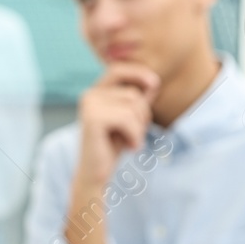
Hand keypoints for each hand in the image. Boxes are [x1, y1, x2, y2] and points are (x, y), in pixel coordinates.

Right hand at [73, 63, 159, 188]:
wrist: (96, 174)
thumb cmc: (114, 146)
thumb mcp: (131, 119)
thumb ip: (139, 100)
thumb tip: (154, 81)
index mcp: (95, 92)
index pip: (118, 69)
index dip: (138, 72)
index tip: (155, 84)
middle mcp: (89, 95)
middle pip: (132, 93)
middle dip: (142, 114)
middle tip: (134, 133)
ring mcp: (89, 105)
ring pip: (133, 105)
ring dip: (139, 127)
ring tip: (130, 141)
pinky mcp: (93, 119)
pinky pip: (127, 119)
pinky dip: (135, 136)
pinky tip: (129, 147)